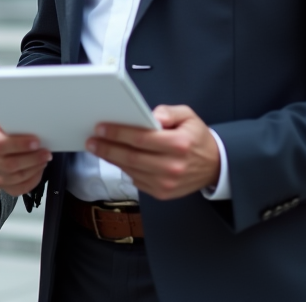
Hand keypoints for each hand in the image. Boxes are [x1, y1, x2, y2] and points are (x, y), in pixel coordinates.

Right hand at [0, 116, 52, 196]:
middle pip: (9, 165)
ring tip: (44, 159)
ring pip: (16, 178)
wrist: (4, 136)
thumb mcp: (8, 116)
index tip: (36, 141)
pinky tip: (38, 169)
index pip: (0, 145)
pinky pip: (19, 189)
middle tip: (46, 152)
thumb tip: (31, 116)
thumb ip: (14, 117)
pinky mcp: (4, 185)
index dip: (19, 145)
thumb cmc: (8, 126)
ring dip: (34, 168)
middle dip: (32, 159)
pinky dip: (33, 180)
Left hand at [85, 105, 220, 199]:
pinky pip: (136, 180)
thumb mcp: (188, 116)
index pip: (142, 139)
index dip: (119, 133)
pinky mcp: (162, 193)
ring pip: (131, 170)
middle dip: (108, 148)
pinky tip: (115, 159)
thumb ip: (169, 112)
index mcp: (179, 144)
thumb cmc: (197, 138)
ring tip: (98, 148)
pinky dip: (123, 169)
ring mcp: (167, 183)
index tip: (101, 128)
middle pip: (132, 157)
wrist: (213, 166)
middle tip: (92, 140)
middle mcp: (172, 166)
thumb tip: (152, 115)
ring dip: (112, 159)